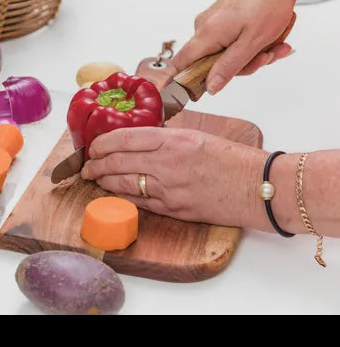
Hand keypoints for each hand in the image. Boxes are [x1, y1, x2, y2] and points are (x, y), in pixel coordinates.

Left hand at [81, 126, 269, 230]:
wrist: (259, 187)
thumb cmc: (233, 160)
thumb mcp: (197, 137)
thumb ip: (166, 139)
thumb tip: (138, 141)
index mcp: (174, 140)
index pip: (124, 138)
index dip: (101, 143)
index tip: (92, 147)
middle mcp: (167, 163)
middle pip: (117, 162)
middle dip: (95, 164)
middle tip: (87, 166)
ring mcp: (169, 189)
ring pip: (123, 183)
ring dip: (104, 181)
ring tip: (94, 178)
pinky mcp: (174, 209)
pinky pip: (140, 201)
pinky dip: (123, 196)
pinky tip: (114, 192)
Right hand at [172, 0, 302, 94]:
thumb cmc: (267, 1)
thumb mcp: (251, 42)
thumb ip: (229, 67)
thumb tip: (211, 87)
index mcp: (206, 35)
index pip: (182, 65)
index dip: (186, 81)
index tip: (197, 93)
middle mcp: (204, 28)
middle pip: (211, 62)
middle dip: (241, 66)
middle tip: (265, 58)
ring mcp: (212, 22)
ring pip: (224, 52)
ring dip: (251, 54)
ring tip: (275, 45)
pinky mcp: (221, 19)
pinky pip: (230, 41)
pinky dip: (249, 43)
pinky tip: (269, 38)